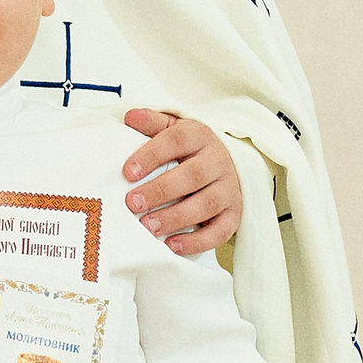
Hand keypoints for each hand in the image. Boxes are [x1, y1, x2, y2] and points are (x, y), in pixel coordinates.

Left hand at [121, 109, 240, 253]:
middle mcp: (218, 162)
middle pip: (192, 175)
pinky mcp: (234, 215)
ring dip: (176, 217)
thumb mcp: (175, 130)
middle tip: (132, 203)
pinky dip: (197, 241)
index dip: (152, 155)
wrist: (232, 166)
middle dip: (161, 190)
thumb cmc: (192, 150)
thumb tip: (130, 116)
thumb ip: (153, 123)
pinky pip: (220, 231)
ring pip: (206, 204)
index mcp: (201, 137)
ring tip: (148, 226)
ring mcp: (229, 189)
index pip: (177, 140)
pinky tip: (173, 245)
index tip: (127, 172)